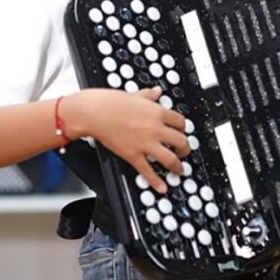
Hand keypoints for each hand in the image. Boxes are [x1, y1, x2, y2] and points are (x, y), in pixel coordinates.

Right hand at [67, 86, 188, 192]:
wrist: (93, 113)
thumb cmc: (109, 102)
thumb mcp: (134, 95)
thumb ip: (148, 95)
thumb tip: (157, 91)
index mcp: (157, 112)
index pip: (180, 122)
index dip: (183, 128)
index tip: (182, 132)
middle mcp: (155, 128)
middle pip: (181, 142)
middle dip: (185, 149)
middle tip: (184, 152)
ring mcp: (145, 143)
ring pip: (171, 159)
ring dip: (178, 167)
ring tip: (178, 170)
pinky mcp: (133, 155)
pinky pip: (148, 171)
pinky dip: (156, 182)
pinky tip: (162, 187)